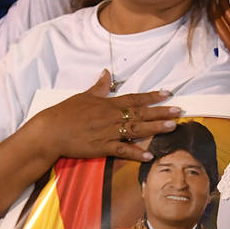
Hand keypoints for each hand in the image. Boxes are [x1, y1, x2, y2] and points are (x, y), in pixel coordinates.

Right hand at [25, 71, 180, 162]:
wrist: (50, 131)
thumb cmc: (65, 113)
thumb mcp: (83, 96)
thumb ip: (99, 87)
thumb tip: (106, 73)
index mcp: (108, 104)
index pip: (134, 98)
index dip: (152, 96)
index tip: (168, 94)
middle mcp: (111, 117)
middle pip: (141, 113)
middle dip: (161, 112)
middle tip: (179, 112)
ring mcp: (108, 133)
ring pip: (137, 129)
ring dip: (155, 128)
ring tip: (173, 127)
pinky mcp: (102, 148)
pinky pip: (123, 150)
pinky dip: (136, 153)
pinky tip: (149, 155)